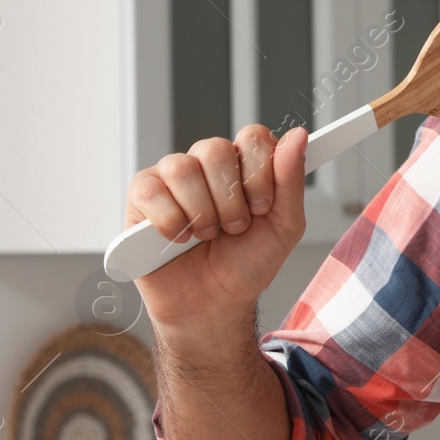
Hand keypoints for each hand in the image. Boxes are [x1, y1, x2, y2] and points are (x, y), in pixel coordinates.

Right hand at [124, 124, 308, 332]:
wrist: (214, 303)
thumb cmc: (247, 263)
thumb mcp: (285, 226)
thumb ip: (292, 180)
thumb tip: (298, 135)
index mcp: (243, 165)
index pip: (253, 137)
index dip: (259, 171)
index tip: (262, 206)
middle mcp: (206, 164)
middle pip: (215, 148)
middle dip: (231, 199)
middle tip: (235, 228)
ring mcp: (171, 177)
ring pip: (182, 168)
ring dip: (202, 212)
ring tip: (208, 235)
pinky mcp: (141, 197)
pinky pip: (151, 191)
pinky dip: (171, 222)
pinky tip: (179, 239)